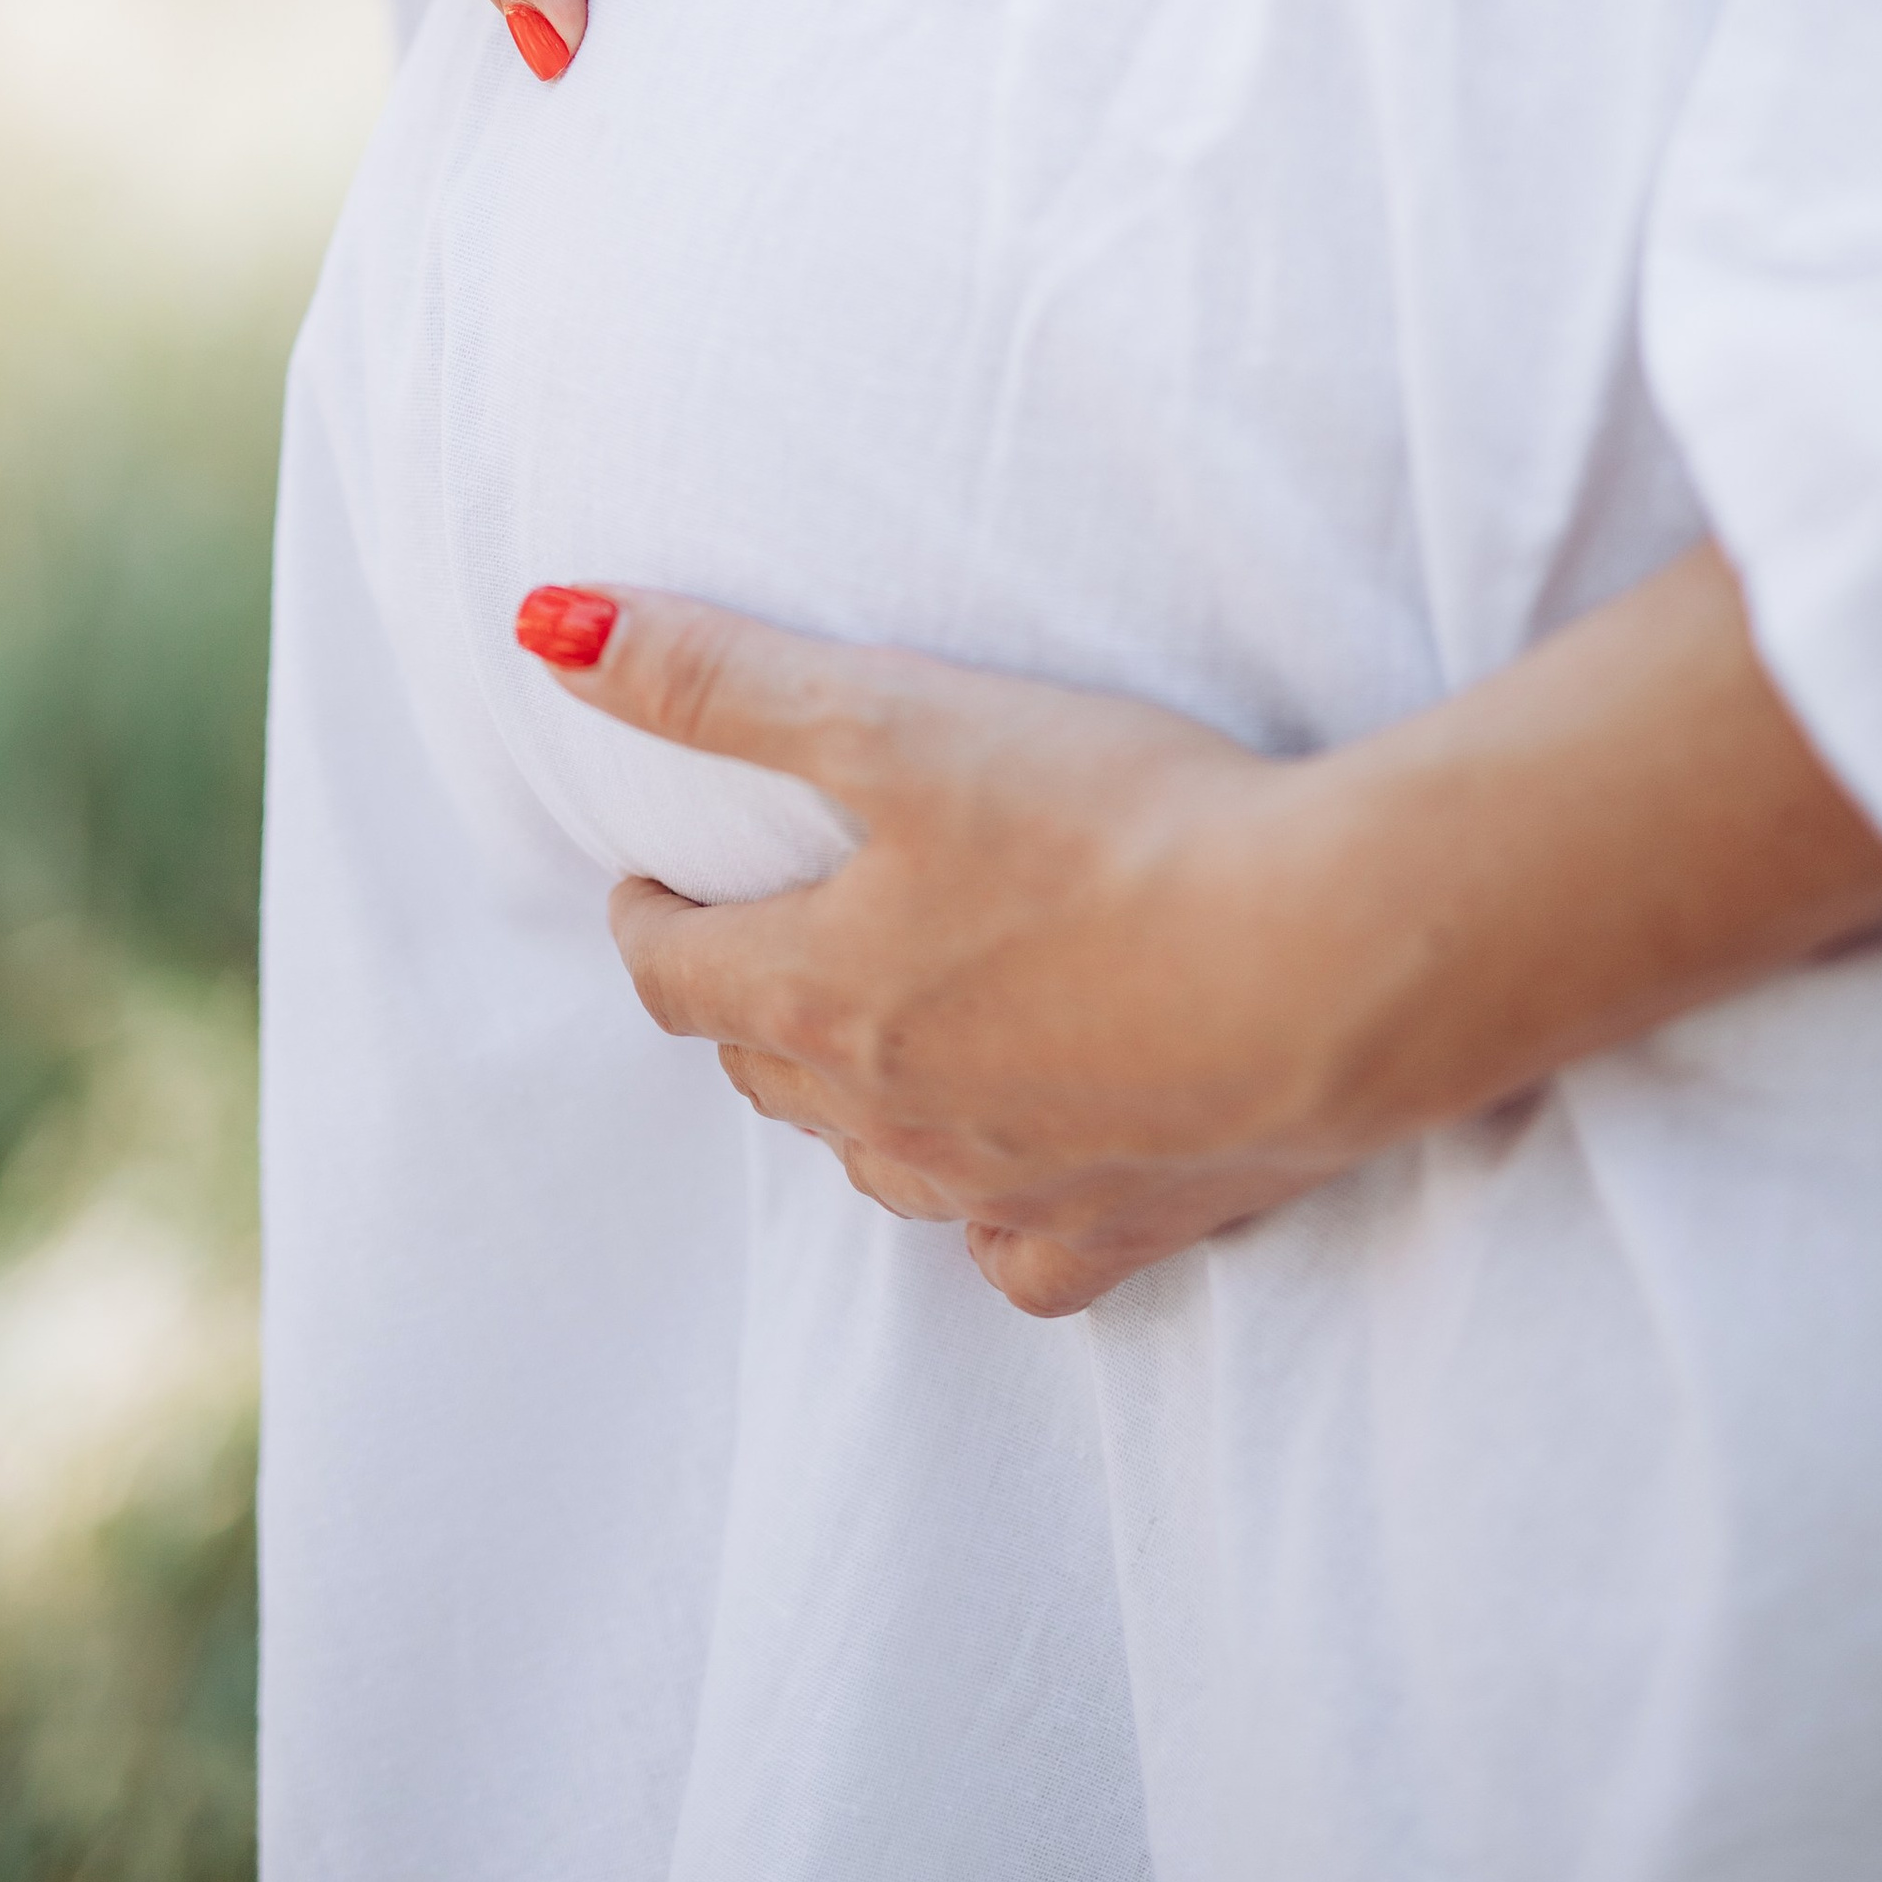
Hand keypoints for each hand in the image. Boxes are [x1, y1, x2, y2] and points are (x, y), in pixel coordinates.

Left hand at [513, 552, 1881, 1318]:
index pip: (675, 973)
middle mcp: (896, 1119)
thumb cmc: (1116, 825)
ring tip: (882, 1037)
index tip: (650, 879)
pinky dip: (998, 1213)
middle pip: (772, 1071)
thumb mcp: (895, 719)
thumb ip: (719, 676)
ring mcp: (1012, 1187)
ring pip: (884, 1167)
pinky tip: (1017, 1174)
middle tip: (759, 937)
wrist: (1335, 960)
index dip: (649, 918)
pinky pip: (1022, 1255)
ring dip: (860, 1104)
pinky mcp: (1133, 1226)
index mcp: (822, 996)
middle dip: (746, 1000)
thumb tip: (545, 626)